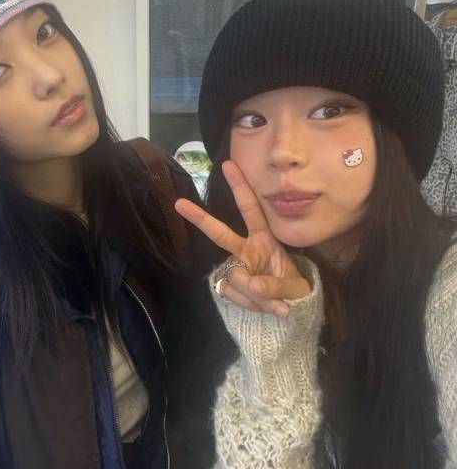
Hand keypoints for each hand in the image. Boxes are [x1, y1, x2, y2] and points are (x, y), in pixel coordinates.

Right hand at [175, 161, 310, 316]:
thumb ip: (276, 287)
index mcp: (263, 238)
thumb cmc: (293, 288)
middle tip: (179, 203)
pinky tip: (261, 306)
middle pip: (220, 233)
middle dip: (200, 218)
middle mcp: (245, 250)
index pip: (251, 209)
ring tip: (275, 303)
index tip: (228, 165)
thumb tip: (251, 284)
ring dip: (255, 295)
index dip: (240, 188)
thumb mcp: (295, 287)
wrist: (288, 310)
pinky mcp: (228, 287)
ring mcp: (236, 269)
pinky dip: (249, 304)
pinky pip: (231, 294)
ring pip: (234, 278)